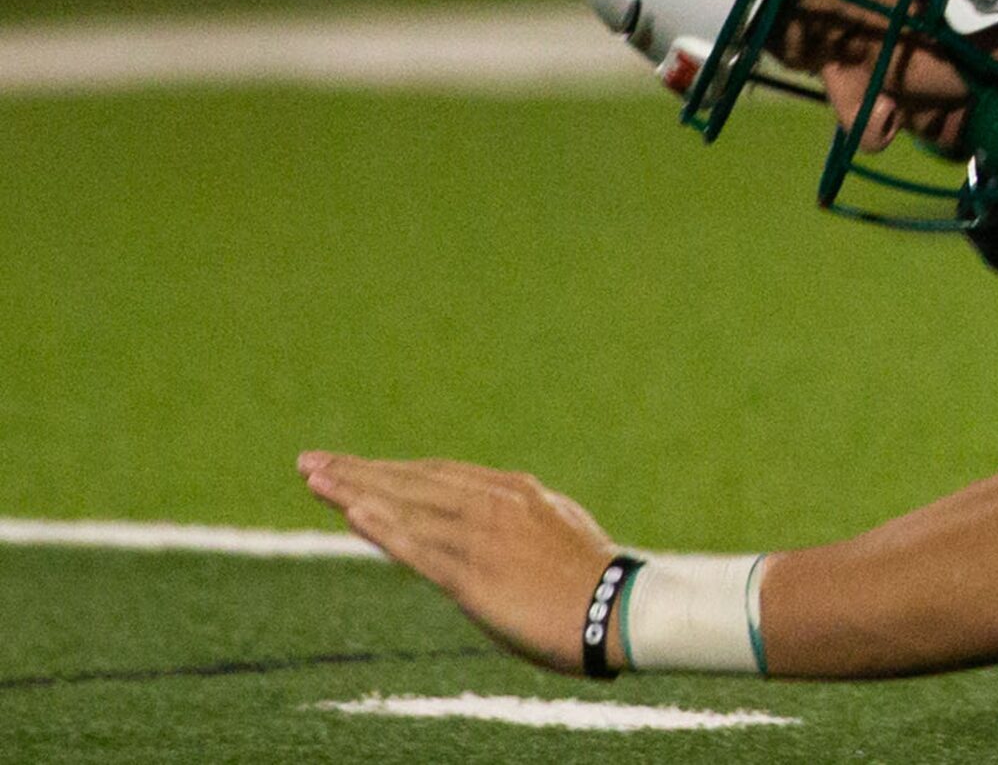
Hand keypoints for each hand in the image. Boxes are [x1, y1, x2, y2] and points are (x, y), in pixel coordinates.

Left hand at [301, 450, 617, 672]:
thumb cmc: (592, 579)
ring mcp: (483, 538)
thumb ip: (520, 520)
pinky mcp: (475, 576)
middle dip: (357, 471)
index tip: (351, 466)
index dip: (389, 470)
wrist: (617, 609)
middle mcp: (493, 504)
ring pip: (407, 507)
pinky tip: (352, 514)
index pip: (436, 475)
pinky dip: (384, 529)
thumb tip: (502, 516)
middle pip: (412, 482)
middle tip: (308, 460)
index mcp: (514, 492)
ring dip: (355, 491)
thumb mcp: (556, 530)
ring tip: (313, 478)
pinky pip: (421, 548)